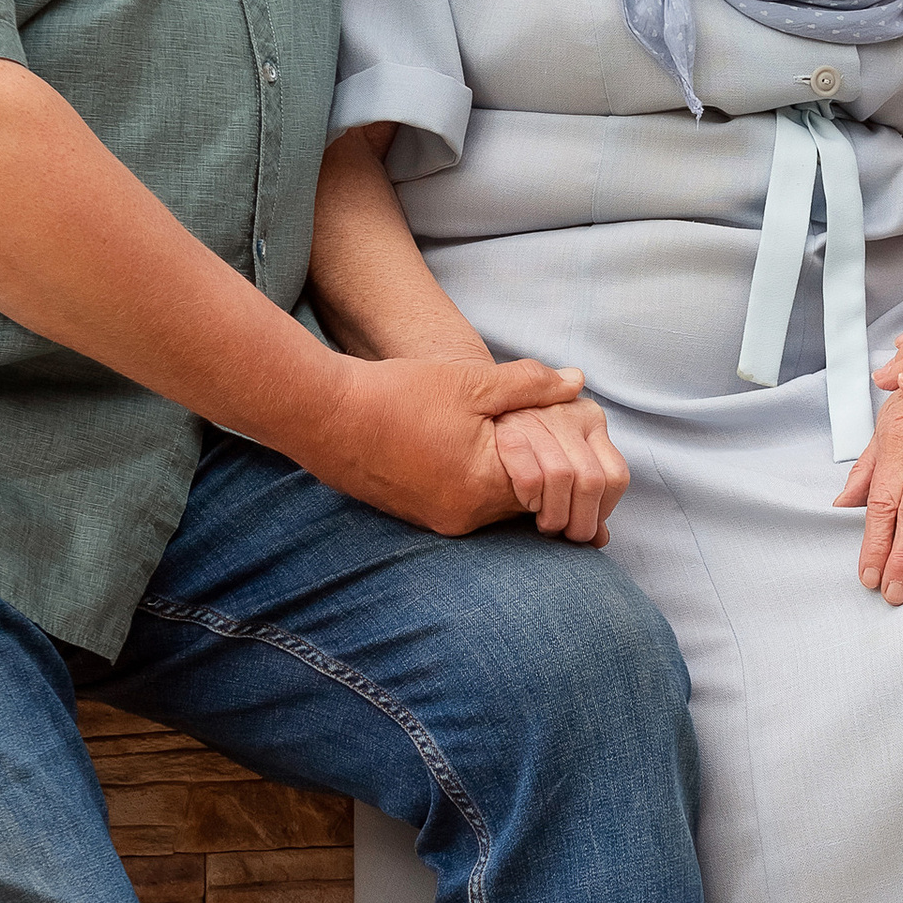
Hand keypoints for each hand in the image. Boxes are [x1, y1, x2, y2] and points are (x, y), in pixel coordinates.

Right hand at [309, 353, 598, 536]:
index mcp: (484, 486)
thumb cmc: (398, 394)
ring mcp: (439, 521)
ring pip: (495, 501)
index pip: (551, 482)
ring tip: (490, 429)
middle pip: (527, 497)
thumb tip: (578, 383)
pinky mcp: (419, 516)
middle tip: (524, 422)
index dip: (557, 448)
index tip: (549, 421)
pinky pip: (465, 502)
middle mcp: (464, 516)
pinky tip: (459, 444)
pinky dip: (474, 477)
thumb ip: (531, 385)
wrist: (324, 415)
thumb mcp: (472, 381)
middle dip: (535, 460)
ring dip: (504, 469)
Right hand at [489, 394, 627, 544]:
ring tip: (541, 522)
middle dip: (580, 522)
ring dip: (554, 515)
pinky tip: (525, 502)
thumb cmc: (513, 453)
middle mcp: (569, 413)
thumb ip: (581, 501)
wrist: (459, 419)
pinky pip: (531, 475)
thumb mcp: (557, 466)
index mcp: (588, 418)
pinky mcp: (505, 430)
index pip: (616, 476)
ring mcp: (538, 419)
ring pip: (563, 478)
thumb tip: (601, 539)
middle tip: (563, 534)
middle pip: (593, 481)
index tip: (583, 524)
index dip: (603, 511)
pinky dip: (530, 497)